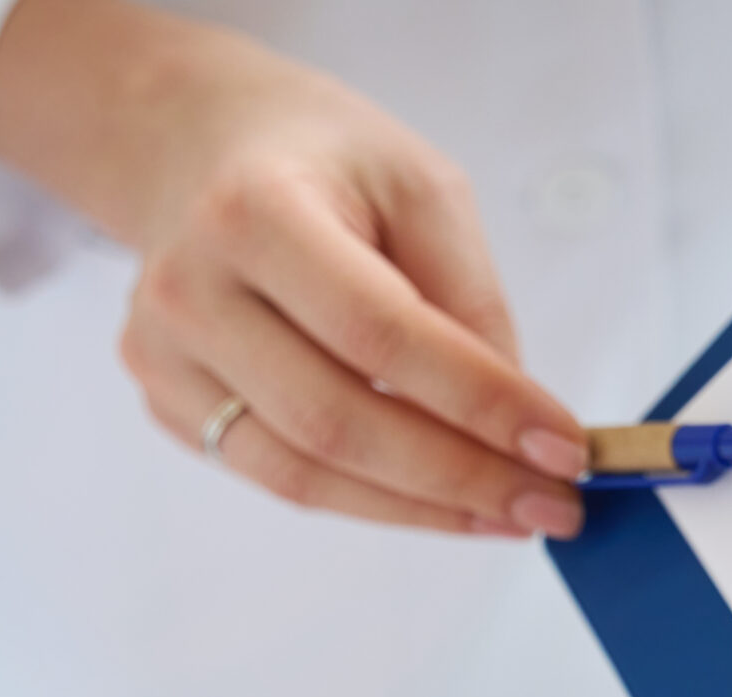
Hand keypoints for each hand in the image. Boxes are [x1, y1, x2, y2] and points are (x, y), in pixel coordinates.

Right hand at [0, 0, 588, 537]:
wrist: (193, 148)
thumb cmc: (318, 161)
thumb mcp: (418, 185)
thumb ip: (468, 297)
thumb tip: (515, 421)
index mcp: (255, 212)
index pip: (382, 334)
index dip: (481, 402)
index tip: (565, 447)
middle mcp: (191, 290)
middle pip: (338, 422)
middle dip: (461, 477)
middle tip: (552, 504)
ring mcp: (166, 356)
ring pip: (304, 474)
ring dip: (420, 510)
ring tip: (508, 513)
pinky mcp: (167, 401)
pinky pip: (279, 477)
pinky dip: (369, 500)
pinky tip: (437, 498)